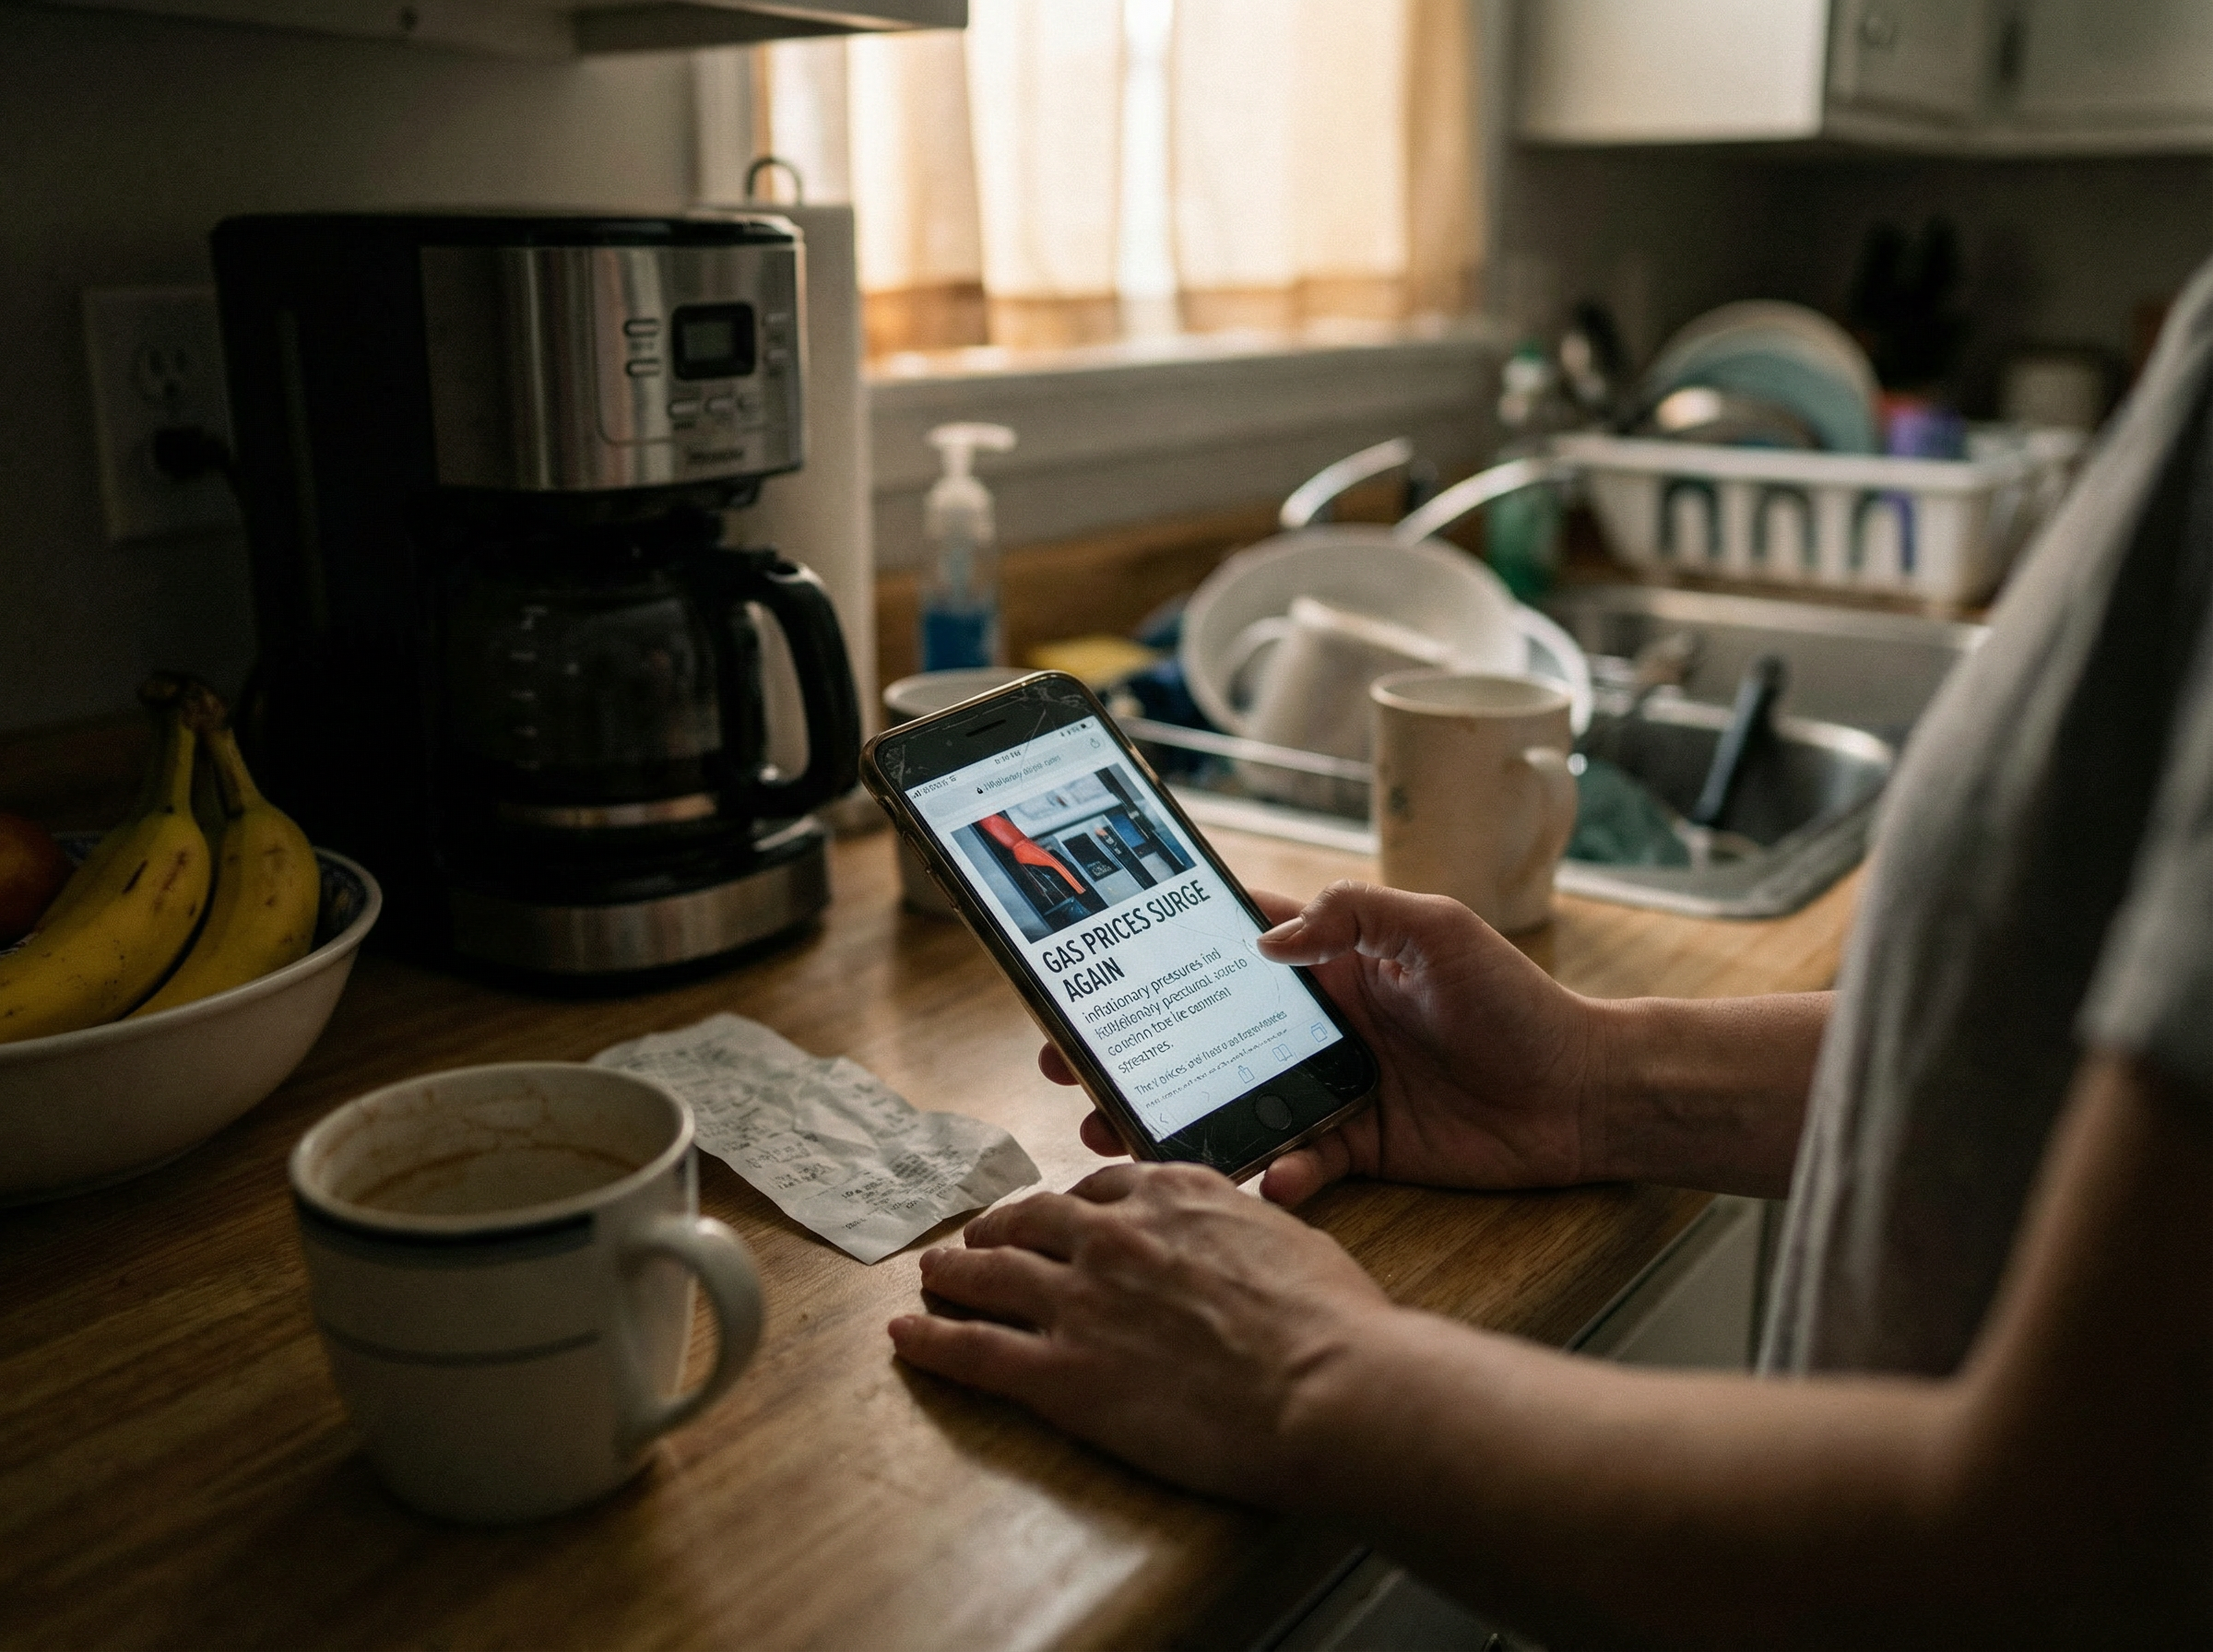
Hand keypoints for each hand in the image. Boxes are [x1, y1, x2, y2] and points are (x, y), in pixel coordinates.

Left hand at [889, 1162, 1394, 1503]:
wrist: (1328, 1386)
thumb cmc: (1334, 1324)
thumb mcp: (1291, 1240)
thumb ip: (1244, 1234)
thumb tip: (1245, 1251)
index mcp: (1175, 1195)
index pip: (1102, 1186)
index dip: (1071, 1203)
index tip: (1060, 1214)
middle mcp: (1115, 1235)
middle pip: (1032, 1220)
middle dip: (1000, 1228)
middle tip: (981, 1238)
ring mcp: (1080, 1300)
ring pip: (991, 1275)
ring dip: (954, 1271)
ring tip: (932, 1274)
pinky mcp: (1061, 1373)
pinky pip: (974, 1349)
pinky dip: (931, 1341)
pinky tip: (905, 1336)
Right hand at [1045, 881, 1605, 1205]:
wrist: (1585, 1093)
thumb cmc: (1517, 999)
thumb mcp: (1439, 928)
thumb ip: (1356, 914)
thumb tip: (1266, 938)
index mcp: (1334, 962)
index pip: (1236, 945)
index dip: (1167, 950)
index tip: (1100, 960)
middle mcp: (1322, 1025)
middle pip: (1209, 1033)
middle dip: (1141, 1047)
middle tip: (1072, 1064)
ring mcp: (1336, 1089)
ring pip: (1235, 1104)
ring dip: (1178, 1118)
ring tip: (1121, 1135)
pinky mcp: (1359, 1148)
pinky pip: (1298, 1163)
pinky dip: (1277, 1175)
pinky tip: (1268, 1180)